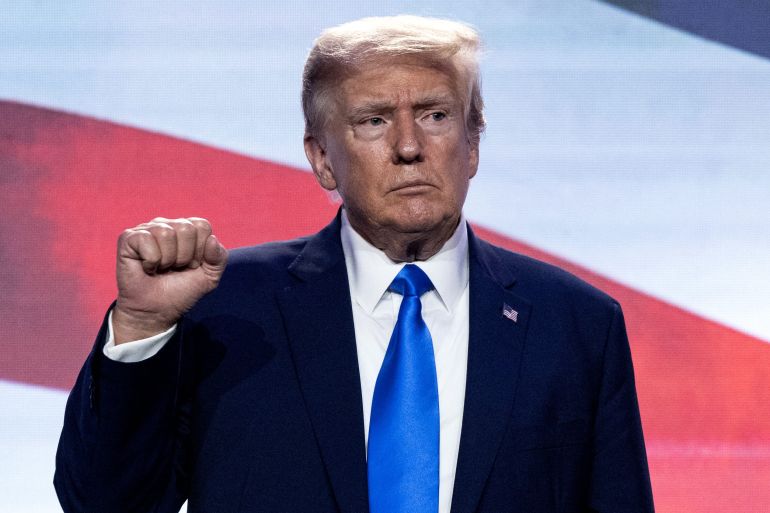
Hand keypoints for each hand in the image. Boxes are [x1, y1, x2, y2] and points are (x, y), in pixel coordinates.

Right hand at [112, 217, 227, 343]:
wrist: (156, 311)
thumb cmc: (181, 291)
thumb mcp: (210, 277)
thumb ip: (219, 257)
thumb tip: (211, 239)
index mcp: (188, 229)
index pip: (202, 226)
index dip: (200, 251)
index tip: (192, 265)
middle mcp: (167, 224)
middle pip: (186, 229)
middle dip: (185, 256)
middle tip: (175, 268)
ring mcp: (146, 229)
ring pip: (166, 234)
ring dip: (167, 259)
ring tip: (161, 268)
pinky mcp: (128, 238)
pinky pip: (146, 240)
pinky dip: (151, 261)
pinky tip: (147, 268)